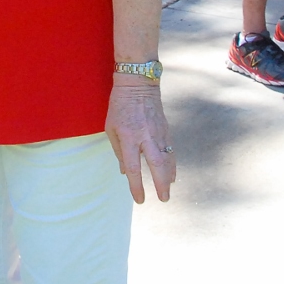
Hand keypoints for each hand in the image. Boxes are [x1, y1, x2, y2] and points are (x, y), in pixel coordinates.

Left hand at [105, 75, 175, 203]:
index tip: (140, 200)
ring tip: (168, 191)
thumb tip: (124, 172)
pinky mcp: (166, 129)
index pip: (133, 167)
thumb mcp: (111, 128)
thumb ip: (118, 151)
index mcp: (129, 136)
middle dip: (162, 185)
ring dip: (169, 177)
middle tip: (163, 199)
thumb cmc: (119, 106)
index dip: (136, 186)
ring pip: (168, 158)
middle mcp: (145, 136)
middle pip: (157, 165)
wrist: (138, 83)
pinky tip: (172, 174)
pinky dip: (172, 164)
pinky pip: (171, 150)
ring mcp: (158, 132)